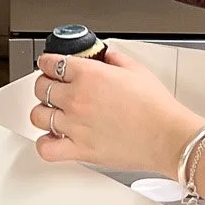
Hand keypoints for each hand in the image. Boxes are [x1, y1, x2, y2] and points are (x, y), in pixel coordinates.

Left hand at [29, 44, 198, 175]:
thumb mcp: (136, 69)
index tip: (49, 66)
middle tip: (52, 87)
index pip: (51, 63)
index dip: (47, 63)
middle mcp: (77, 98)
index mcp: (89, 75)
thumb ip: (115, 58)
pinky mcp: (79, 149)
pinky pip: (46, 147)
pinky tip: (53, 137)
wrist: (166, 135)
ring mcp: (75, 125)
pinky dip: (45, 143)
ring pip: (38, 115)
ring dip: (43, 112)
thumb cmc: (156, 107)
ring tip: (52, 112)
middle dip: (44, 84)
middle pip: (40, 87)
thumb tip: (106, 55)